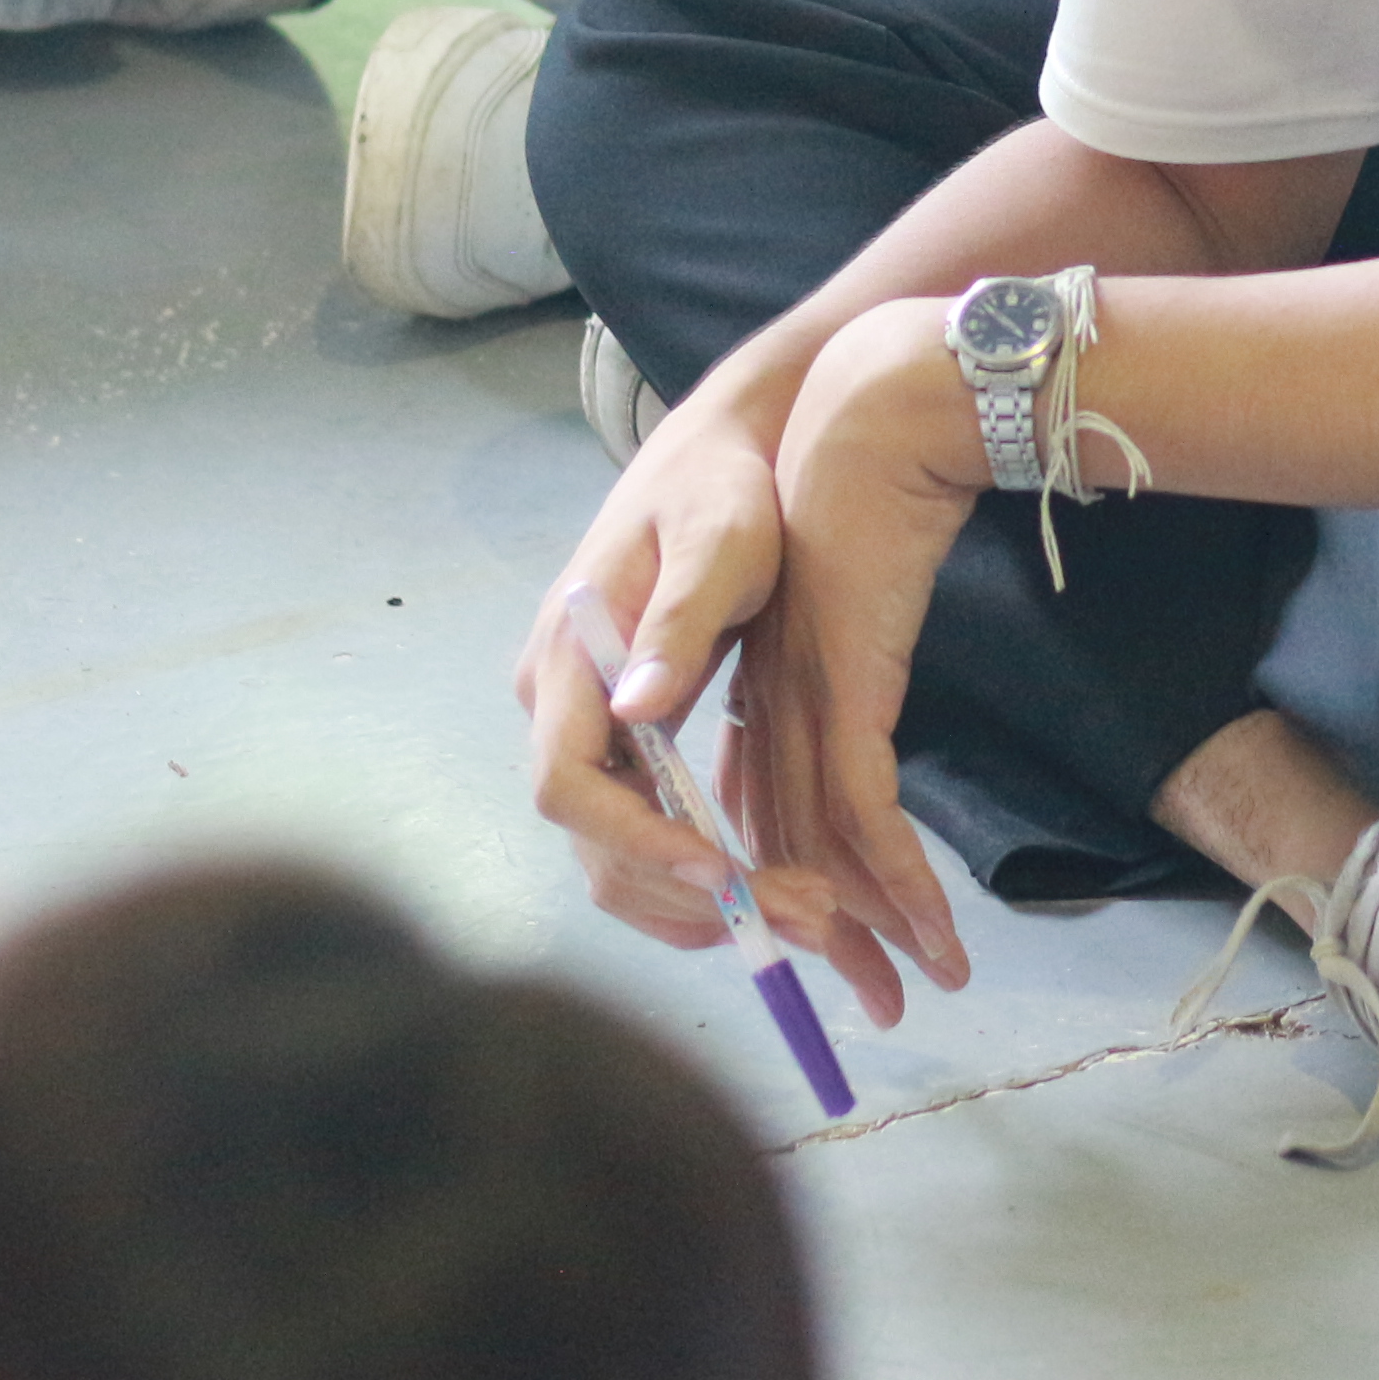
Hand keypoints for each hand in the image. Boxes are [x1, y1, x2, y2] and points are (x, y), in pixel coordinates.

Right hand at [514, 308, 975, 1022]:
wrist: (724, 453)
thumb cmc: (722, 488)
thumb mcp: (717, 542)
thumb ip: (676, 622)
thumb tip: (635, 709)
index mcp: (569, 662)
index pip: (569, 786)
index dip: (637, 842)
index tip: (722, 872)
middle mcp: (563, 708)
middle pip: (598, 845)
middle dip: (695, 895)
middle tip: (809, 923)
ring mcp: (592, 730)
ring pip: (624, 858)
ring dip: (709, 905)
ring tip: (816, 926)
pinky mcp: (631, 740)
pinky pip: (651, 836)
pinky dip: (706, 881)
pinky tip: (778, 900)